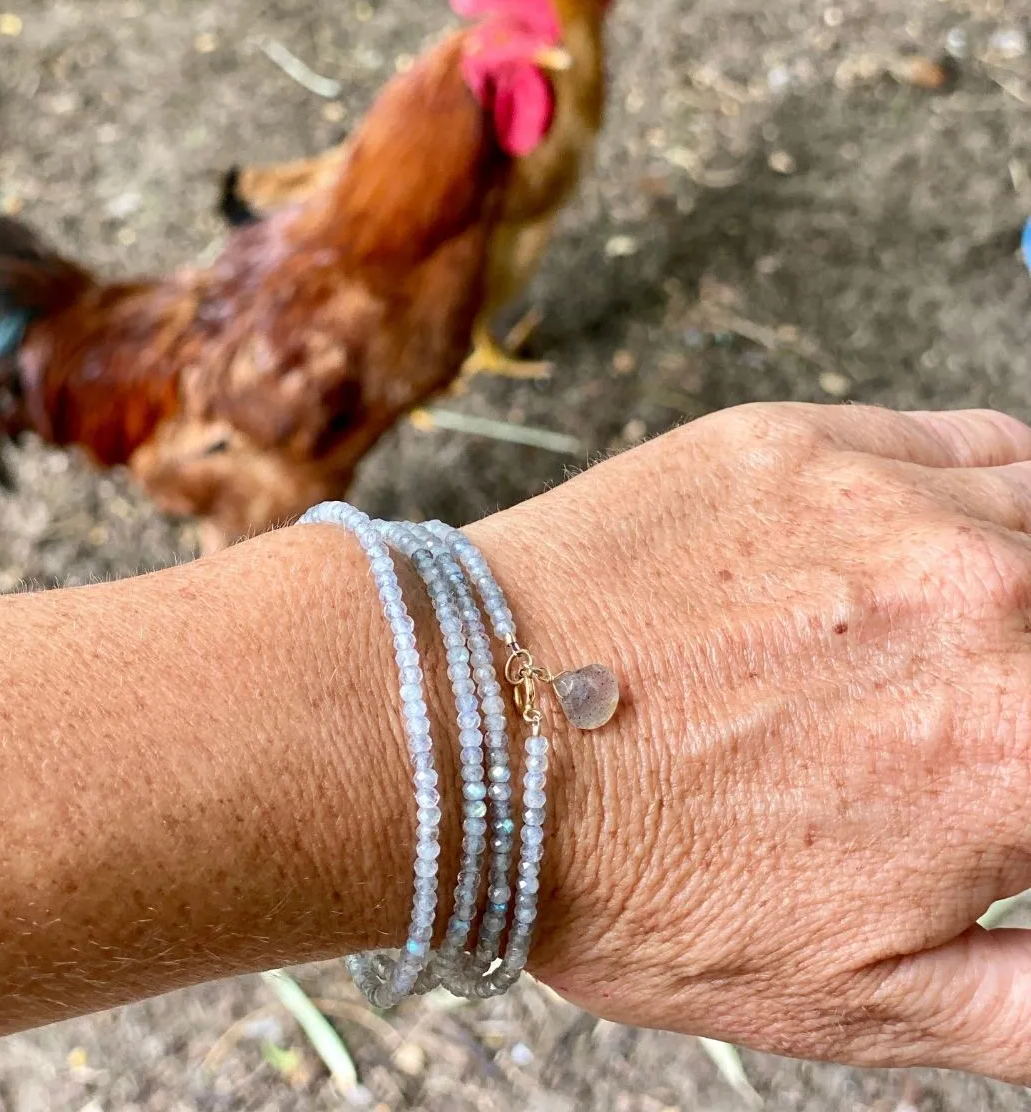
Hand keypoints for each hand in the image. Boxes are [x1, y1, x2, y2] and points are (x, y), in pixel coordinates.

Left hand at [473, 402, 1030, 1082]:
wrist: (466, 734)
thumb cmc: (624, 869)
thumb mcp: (856, 999)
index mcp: (1022, 750)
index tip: (1003, 756)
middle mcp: (986, 601)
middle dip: (1024, 676)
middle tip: (962, 705)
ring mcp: (888, 500)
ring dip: (1022, 573)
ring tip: (946, 627)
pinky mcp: (798, 442)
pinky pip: (954, 440)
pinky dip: (975, 485)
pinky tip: (923, 535)